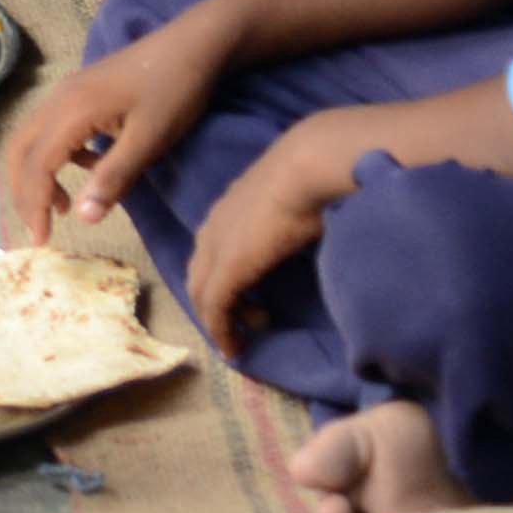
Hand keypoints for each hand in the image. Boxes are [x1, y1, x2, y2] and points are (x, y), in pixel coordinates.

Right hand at [0, 4, 235, 245]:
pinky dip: (56, 155)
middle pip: (21, 148)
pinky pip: (52, 127)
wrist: (195, 43)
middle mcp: (60, 98)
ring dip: (37, 173)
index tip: (42, 241)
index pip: (37, 164)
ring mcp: (68, 90)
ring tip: (61, 206)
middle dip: (23, 190)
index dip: (34, 204)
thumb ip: (113, 178)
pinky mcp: (81, 90)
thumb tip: (83, 219)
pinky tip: (87, 169)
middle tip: (38, 226)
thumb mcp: (150, 139)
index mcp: (72, 110)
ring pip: (33, 136)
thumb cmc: (176, 91)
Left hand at [185, 118, 365, 354]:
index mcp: (228, 211)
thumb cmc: (313, 177)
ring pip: (202, 295)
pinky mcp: (227, 268)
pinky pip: (214, 308)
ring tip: (250, 333)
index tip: (247, 302)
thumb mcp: (293, 201)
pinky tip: (237, 347)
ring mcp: (216, 247)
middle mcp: (213, 228)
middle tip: (244, 324)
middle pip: (199, 276)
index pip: (210, 254)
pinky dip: (222, 331)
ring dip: (222, 320)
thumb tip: (309, 226)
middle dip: (217, 305)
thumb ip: (287, 217)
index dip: (223, 281)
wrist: (309, 165)